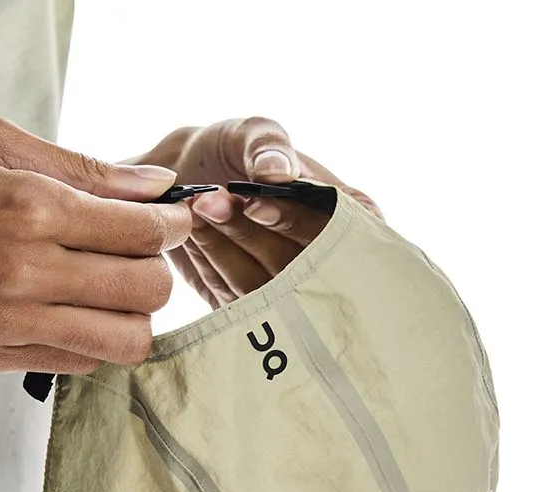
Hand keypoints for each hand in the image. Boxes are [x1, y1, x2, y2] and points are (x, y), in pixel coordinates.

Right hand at [0, 118, 192, 372]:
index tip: (172, 221)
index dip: (171, 226)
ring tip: (110, 292)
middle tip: (139, 255)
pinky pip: (78, 364)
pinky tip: (72, 313)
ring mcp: (10, 324)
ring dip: (133, 316)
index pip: (141, 231)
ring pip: (124, 341)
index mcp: (29, 208)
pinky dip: (93, 341)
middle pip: (146, 291)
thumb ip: (78, 167)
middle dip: (159, 270)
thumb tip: (150, 185)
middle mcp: (26, 273)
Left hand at [133, 118, 381, 308]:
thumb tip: (275, 171)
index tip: (253, 201)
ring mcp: (289, 290)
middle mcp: (325, 259)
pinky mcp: (252, 308)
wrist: (190, 176)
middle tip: (209, 201)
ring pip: (258, 285)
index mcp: (350, 215)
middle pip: (294, 265)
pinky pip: (231, 298)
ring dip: (222, 248)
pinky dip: (208, 265)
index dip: (293, 219)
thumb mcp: (254, 133)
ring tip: (196, 208)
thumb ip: (267, 146)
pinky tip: (191, 234)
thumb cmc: (236, 150)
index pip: (332, 229)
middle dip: (248, 233)